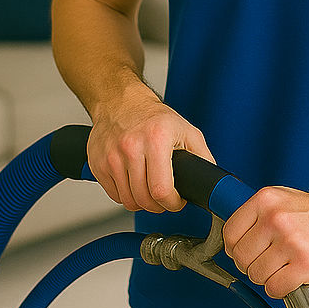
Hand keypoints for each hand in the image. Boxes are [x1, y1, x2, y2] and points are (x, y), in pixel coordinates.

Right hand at [86, 91, 213, 213]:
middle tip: (165, 198)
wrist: (120, 101)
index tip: (177, 201)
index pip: (161, 190)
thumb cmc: (154, 117)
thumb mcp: (187, 131)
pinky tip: (134, 183)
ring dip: (141, 203)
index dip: (173, 204)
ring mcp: (111, 156)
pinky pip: (113, 195)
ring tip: (149, 190)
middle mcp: (130, 146)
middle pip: (144, 199)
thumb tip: (211, 182)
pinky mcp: (97, 163)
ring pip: (128, 201)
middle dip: (158, 206)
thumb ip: (203, 157)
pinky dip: (125, 195)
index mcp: (156, 139)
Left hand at [221, 185, 308, 299]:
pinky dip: (280, 289)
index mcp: (266, 200)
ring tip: (282, 267)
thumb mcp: (281, 198)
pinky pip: (275, 288)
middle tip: (266, 262)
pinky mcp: (305, 264)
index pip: (230, 233)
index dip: (234, 248)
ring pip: (257, 275)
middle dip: (251, 265)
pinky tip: (290, 278)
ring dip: (267, 277)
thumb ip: (255, 215)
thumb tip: (231, 238)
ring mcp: (291, 242)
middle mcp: (276, 219)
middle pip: (241, 257)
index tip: (243, 252)